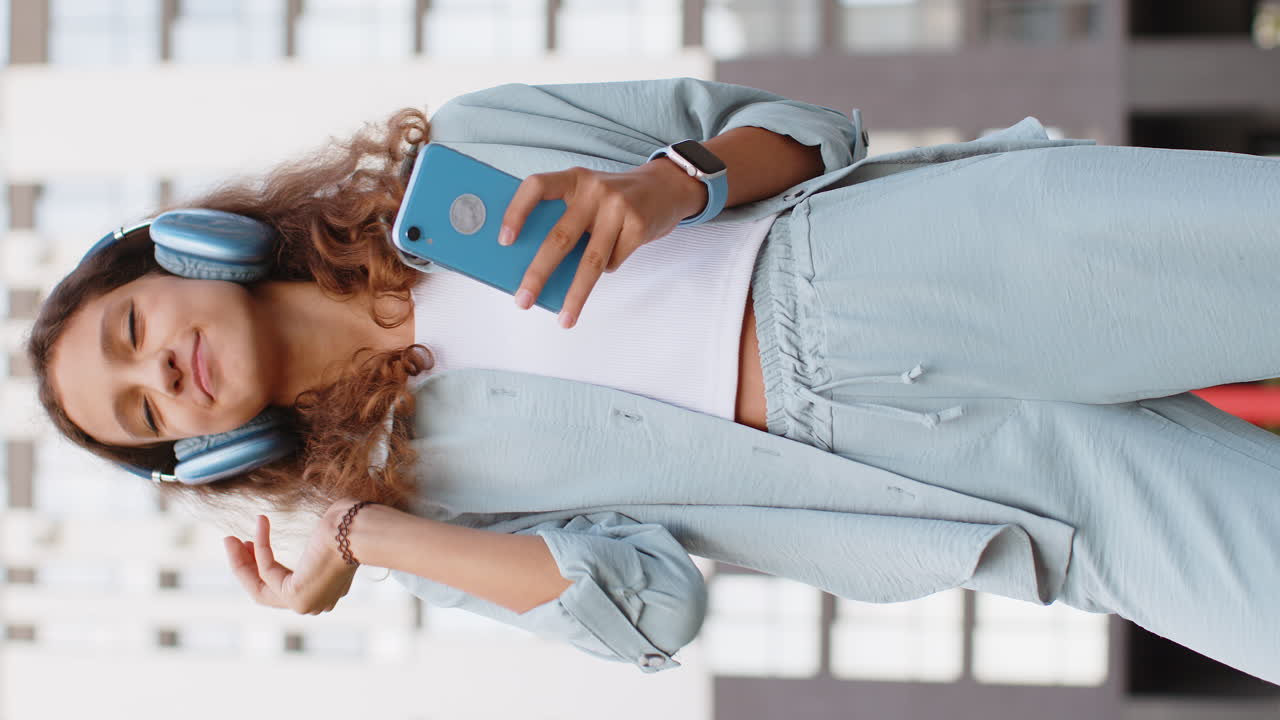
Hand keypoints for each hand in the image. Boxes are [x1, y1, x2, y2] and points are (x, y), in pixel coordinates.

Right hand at [223, 502, 361, 614]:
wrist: (360, 529)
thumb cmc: (352, 525)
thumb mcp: (330, 534)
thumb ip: (317, 542)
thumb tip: (317, 531)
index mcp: (326, 589)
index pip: (284, 586)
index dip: (261, 565)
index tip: (250, 542)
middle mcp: (315, 602)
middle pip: (266, 590)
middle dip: (246, 566)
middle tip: (232, 542)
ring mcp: (305, 603)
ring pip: (260, 586)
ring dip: (241, 562)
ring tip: (229, 539)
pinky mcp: (295, 596)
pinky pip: (267, 570)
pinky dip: (260, 546)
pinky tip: (261, 522)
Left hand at [500, 161, 706, 328]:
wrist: (667, 186)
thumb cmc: (614, 199)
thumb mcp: (588, 195)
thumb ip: (565, 216)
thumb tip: (537, 264)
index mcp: (573, 178)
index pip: (536, 186)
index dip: (517, 211)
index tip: (504, 240)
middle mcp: (594, 189)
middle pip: (560, 237)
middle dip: (538, 273)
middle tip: (522, 299)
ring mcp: (619, 208)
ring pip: (591, 261)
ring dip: (575, 295)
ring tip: (564, 319)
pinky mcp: (639, 226)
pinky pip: (614, 262)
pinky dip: (608, 269)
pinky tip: (609, 264)